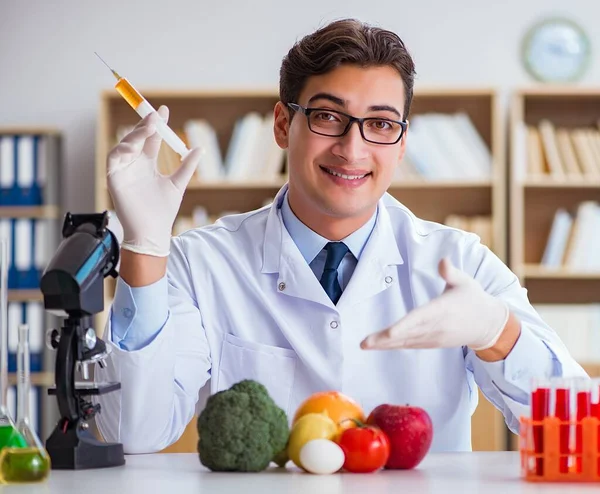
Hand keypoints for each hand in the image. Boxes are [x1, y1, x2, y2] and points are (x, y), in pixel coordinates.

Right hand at [107, 106, 202, 256]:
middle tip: (156, 116)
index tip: (164, 110)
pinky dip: (121, 150)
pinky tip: (133, 147)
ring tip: (149, 129)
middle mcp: (134, 165)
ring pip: (125, 145)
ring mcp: (124, 171)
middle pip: (137, 137)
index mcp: (148, 164)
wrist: (153, 233)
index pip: (151, 138)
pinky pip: (113, 159)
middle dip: (145, 124)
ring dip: (135, 135)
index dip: (156, 124)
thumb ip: (187, 166)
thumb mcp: (178, 184)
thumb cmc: (163, 212)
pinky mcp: (114, 179)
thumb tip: (200, 149)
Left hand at [360, 258, 509, 351]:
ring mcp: (434, 338)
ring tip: (365, 345)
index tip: (390, 333)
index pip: (420, 318)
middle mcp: (436, 327)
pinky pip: (410, 345)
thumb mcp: (465, 281)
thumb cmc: (473, 299)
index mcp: (442, 309)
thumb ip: (451, 272)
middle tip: (364, 342)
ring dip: (385, 344)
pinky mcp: (432, 343)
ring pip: (406, 342)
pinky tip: (378, 346)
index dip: (404, 326)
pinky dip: (394, 346)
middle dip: (385, 338)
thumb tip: (443, 260)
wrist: (488, 325)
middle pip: (407, 333)